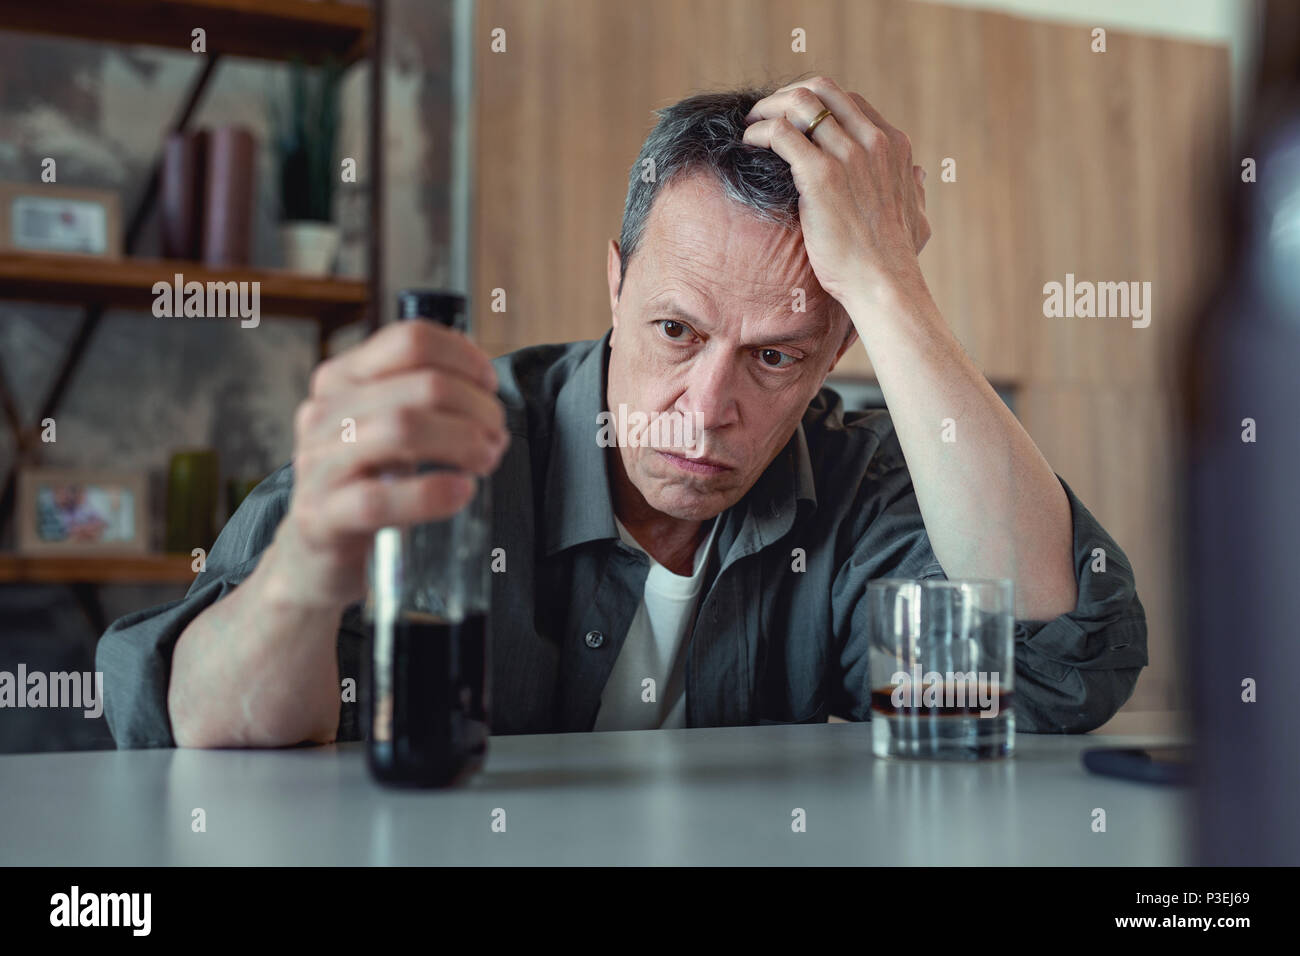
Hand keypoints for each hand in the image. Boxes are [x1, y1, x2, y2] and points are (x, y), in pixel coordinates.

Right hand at [270, 319, 509, 608]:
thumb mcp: (384, 429)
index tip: (490, 388)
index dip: (465, 360)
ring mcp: (318, 463)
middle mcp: (324, 412)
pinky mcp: (321, 516)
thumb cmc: (364, 484)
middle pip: (421, 385)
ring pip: (403, 430)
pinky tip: (461, 492)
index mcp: (342, 379)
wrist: (313, 556)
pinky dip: (431, 494)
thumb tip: (486, 386)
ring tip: (487, 461)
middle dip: (477, 409)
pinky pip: (379, 499)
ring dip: (464, 442)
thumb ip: (421, 399)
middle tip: (498, 437)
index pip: (411, 341)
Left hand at [741, 76, 929, 306]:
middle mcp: (872, 141)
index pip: (847, 100)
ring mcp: (847, 155)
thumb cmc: (896, 258)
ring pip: (798, 103)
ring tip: (750, 126)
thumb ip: (914, 189)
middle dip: (787, 95)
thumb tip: (918, 174)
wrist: (883, 283)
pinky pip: (781, 133)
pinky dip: (759, 132)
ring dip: (768, 109)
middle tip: (765, 114)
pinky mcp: (821, 174)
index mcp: (893, 145)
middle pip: (821, 89)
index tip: (792, 119)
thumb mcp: (918, 216)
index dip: (814, 103)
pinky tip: (747, 144)